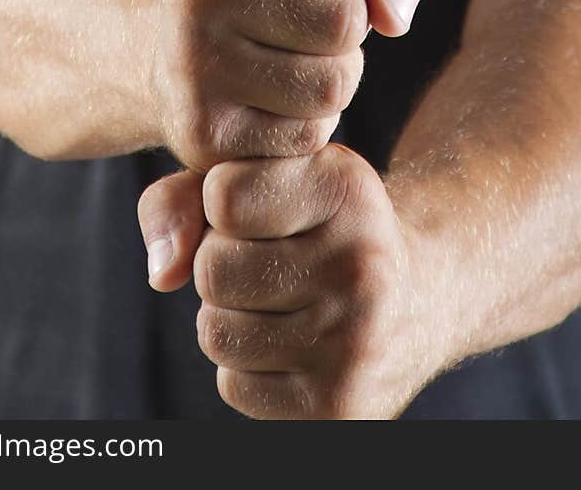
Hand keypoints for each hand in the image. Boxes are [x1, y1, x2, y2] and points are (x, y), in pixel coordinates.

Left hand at [137, 144, 434, 418]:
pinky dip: (247, 366)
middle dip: (220, 262)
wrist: (417, 297)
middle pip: (212, 269)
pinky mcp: (340, 404)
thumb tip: (162, 272)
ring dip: (229, 316)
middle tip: (265, 257)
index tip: (257, 203)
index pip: (221, 195)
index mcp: (346, 189)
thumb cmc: (320, 224)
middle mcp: (360, 263)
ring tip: (278, 299)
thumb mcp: (274, 176)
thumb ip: (190, 192)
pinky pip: (234, 386)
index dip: (220, 201)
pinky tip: (291, 342)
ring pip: (216, 332)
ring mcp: (354, 340)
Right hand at [149, 0, 441, 171]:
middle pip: (345, 19)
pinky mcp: (200, 128)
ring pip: (333, 84)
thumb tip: (394, 17)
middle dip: (348, 23)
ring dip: (333, 75)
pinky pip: (307, 136)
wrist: (187, 39)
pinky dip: (306, 121)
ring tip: (290, 55)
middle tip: (304, 15)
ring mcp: (191, 57)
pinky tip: (268, 96)